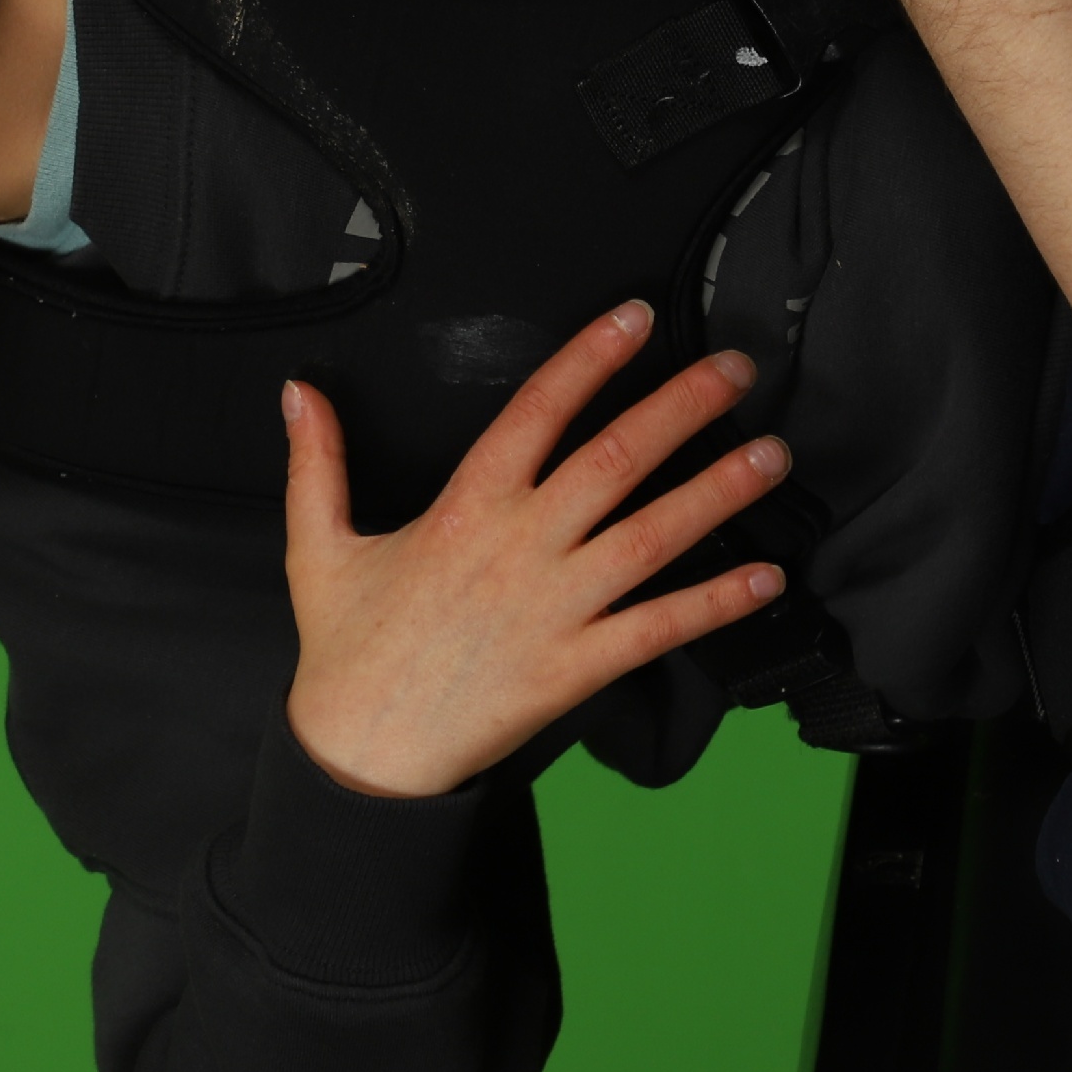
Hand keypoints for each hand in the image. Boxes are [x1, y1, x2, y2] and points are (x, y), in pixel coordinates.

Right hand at [283, 302, 792, 799]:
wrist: (362, 753)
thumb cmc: (347, 650)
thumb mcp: (317, 545)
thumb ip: (316, 462)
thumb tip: (299, 392)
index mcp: (464, 507)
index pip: (538, 411)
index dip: (591, 358)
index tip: (637, 318)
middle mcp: (518, 548)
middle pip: (615, 460)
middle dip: (683, 408)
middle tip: (736, 370)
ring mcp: (553, 608)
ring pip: (651, 537)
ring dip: (717, 492)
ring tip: (772, 455)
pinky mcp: (575, 668)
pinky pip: (658, 630)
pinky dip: (714, 604)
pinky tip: (765, 578)